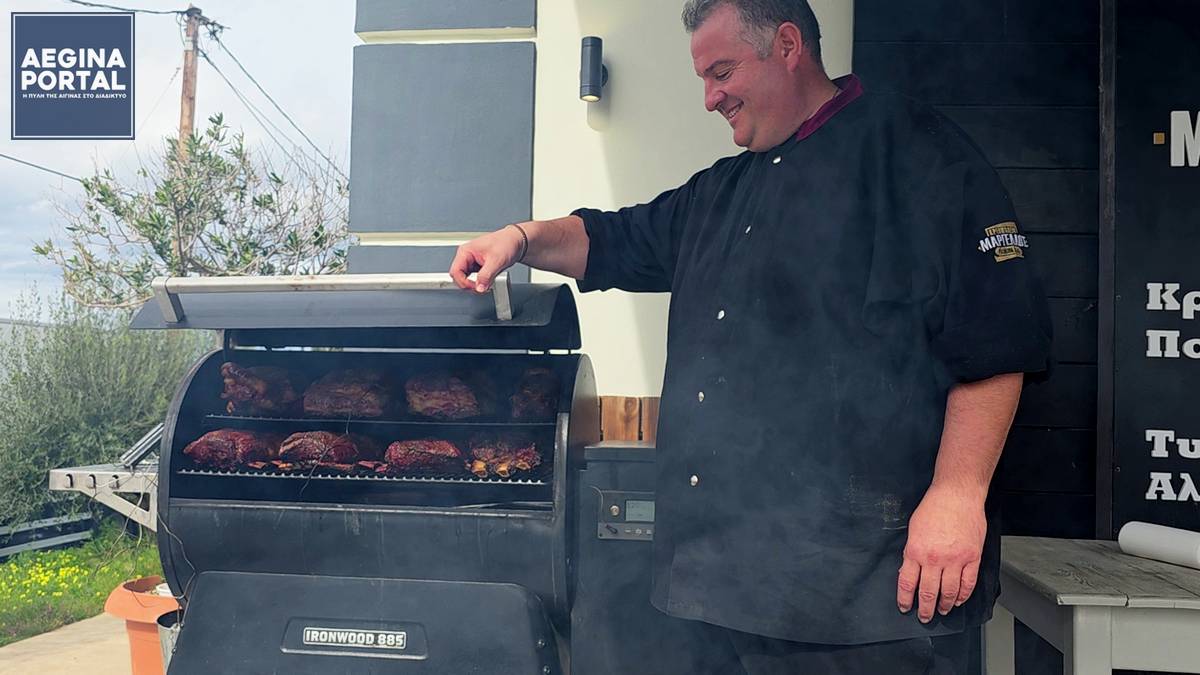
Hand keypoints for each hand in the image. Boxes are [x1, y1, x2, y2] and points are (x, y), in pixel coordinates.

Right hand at [449, 225, 524, 292]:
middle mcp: (466, 256)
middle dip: (469, 284)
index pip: (455, 272)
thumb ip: (486, 276)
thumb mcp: (496, 261)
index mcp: (465, 251)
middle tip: (482, 287)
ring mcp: (472, 262)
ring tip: (487, 283)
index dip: (464, 282)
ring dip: (476, 284)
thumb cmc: (506, 243)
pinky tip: (489, 280)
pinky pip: (474, 279)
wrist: (516, 242)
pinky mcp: (478, 267)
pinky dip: (481, 282)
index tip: (475, 287)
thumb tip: (479, 287)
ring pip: (466, 279)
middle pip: (458, 277)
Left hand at [896, 484, 986, 622]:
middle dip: (925, 608)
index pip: (907, 583)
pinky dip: (963, 595)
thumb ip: (912, 552)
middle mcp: (935, 559)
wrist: (957, 494)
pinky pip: (968, 583)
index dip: (905, 599)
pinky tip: (958, 600)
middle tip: (924, 617)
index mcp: (916, 551)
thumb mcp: (913, 530)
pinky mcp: (972, 557)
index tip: (905, 607)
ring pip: (949, 591)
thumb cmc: (934, 507)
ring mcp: (955, 559)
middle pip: (928, 592)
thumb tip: (909, 572)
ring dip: (944, 605)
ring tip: (941, 611)